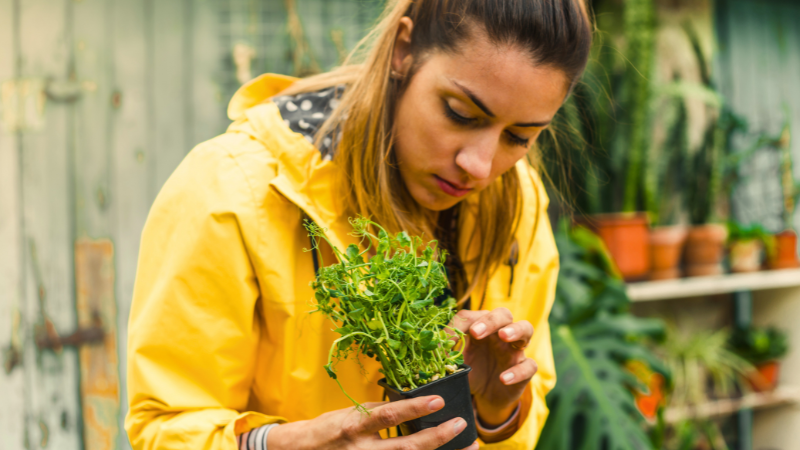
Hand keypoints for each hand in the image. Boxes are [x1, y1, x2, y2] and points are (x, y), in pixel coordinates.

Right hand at [267, 395, 478, 449]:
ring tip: (466, 447)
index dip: (415, 409)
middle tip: (461, 425)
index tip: (439, 401)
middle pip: (406, 447)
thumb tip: (410, 404)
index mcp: (355, 426)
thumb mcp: (351, 412)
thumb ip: (378, 411)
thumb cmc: (330, 428)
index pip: (389, 416)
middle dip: (436, 438)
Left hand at [450, 308, 537, 426]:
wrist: (482, 397)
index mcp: (482, 327)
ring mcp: (515, 349)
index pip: (478, 314)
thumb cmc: (469, 370)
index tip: (457, 335)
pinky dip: (518, 371)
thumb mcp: (454, 359)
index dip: (469, 321)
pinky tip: (504, 378)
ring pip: (526, 329)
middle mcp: (500, 333)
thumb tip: (436, 342)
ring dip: (516, 329)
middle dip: (491, 320)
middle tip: (477, 332)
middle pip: (503, 314)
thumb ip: (446, 348)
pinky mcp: (524, 369)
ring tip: (504, 336)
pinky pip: (529, 365)